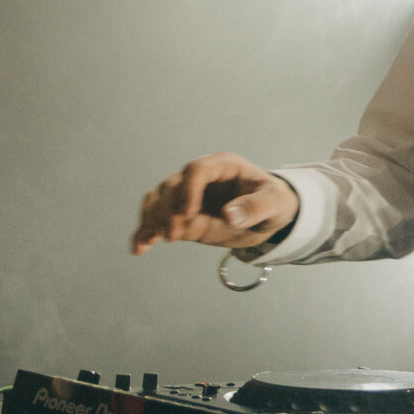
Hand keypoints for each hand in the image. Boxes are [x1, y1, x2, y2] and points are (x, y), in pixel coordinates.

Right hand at [131, 155, 297, 255]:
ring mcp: (186, 193)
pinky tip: (139, 248)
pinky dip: (146, 231)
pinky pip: (156, 217)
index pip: (197, 170)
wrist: (267, 214)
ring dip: (151, 219)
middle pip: (172, 185)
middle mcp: (200, 176)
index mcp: (223, 166)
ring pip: (158, 199)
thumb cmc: (272, 202)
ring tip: (150, 241)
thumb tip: (230, 215)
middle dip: (169, 211)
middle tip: (174, 236)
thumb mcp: (274, 204)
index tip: (188, 214)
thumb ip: (254, 208)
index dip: (188, 190)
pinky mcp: (179, 212)